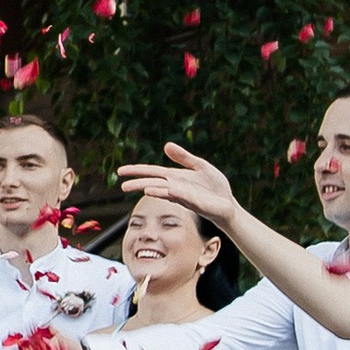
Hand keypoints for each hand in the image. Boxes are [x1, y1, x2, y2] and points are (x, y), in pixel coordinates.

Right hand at [116, 142, 241, 231]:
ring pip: (167, 193)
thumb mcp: (199, 166)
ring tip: (144, 189)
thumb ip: (184, 157)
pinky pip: (185, 198)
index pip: (152, 172)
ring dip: (156, 191)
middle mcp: (176, 187)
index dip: (137, 171)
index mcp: (175, 177)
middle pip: (154, 184)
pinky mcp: (197, 204)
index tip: (121, 171)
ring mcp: (185, 197)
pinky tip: (169, 191)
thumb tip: (166, 146)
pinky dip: (176, 194)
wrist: (228, 204)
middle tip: (123, 186)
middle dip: (139, 184)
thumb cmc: (213, 187)